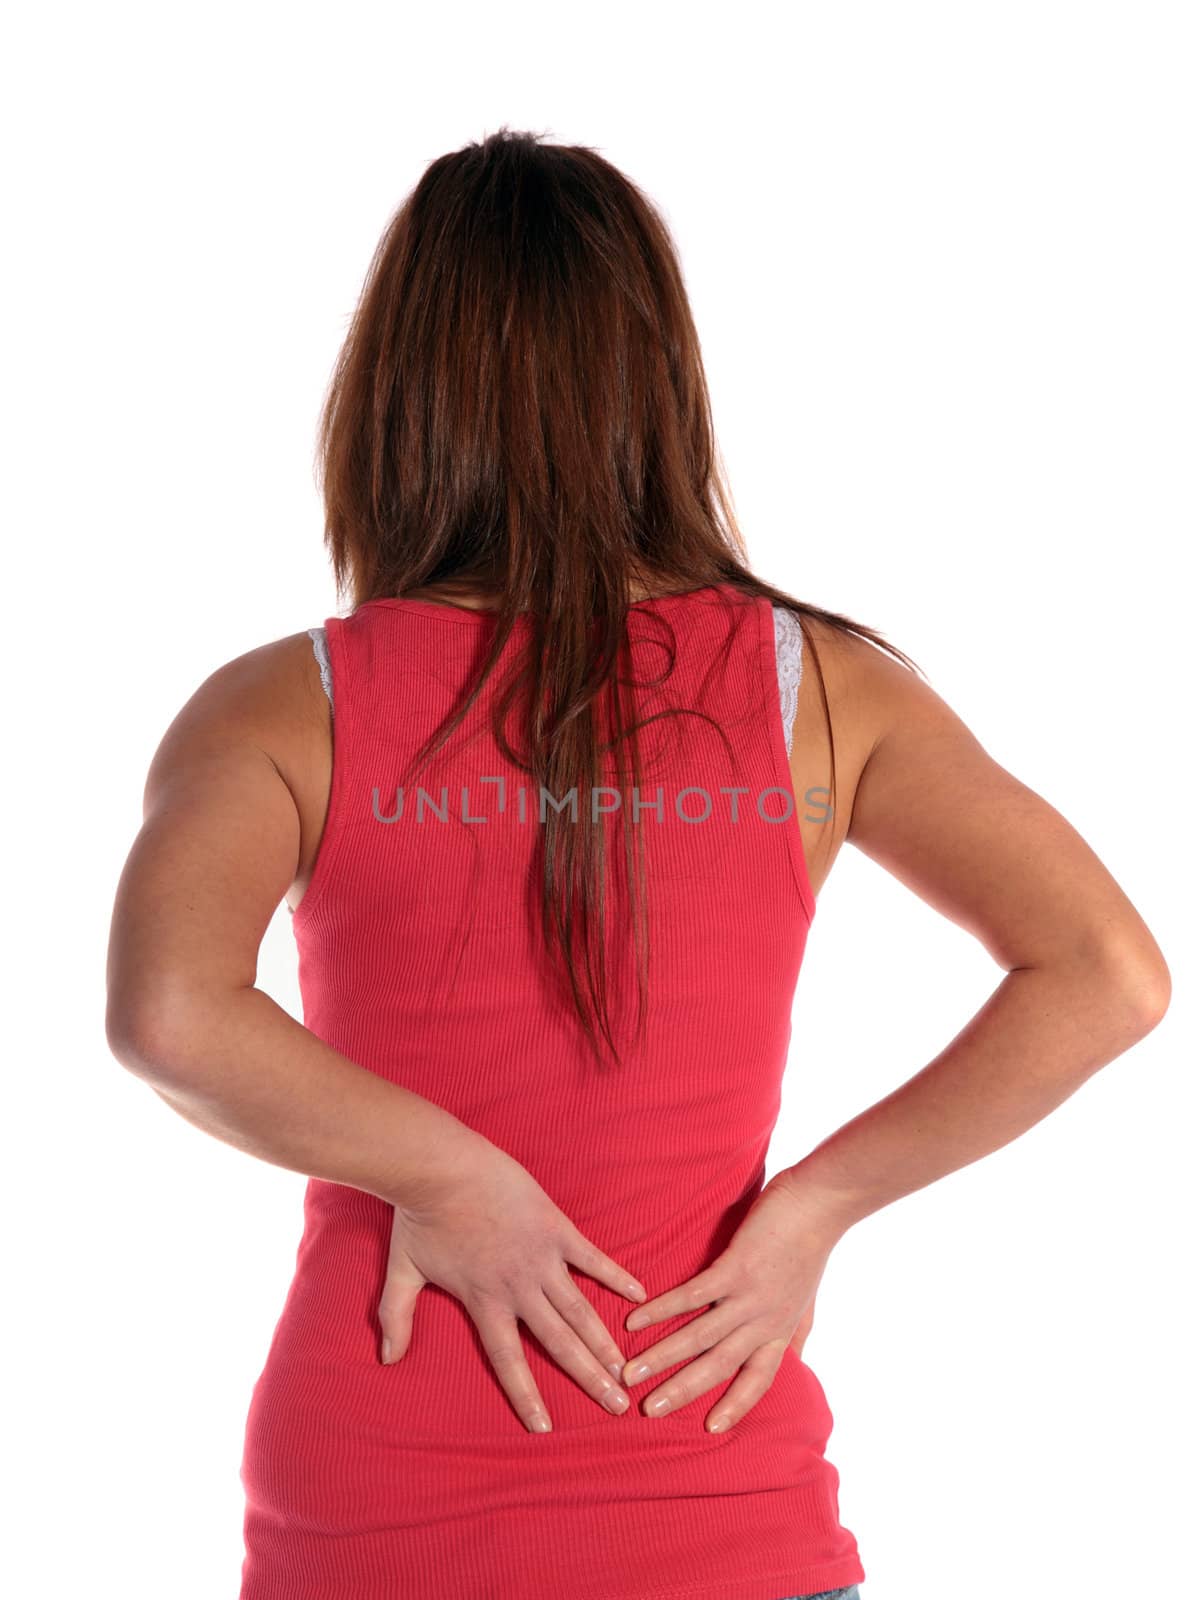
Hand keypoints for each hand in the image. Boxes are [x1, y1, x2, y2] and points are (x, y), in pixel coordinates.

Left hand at [376, 1134, 645, 1432]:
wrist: (442, 1168)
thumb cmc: (420, 1217)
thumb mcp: (402, 1271)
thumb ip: (396, 1317)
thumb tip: (386, 1360)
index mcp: (485, 1301)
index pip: (509, 1360)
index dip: (527, 1394)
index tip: (545, 1427)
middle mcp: (519, 1287)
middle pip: (560, 1342)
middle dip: (589, 1377)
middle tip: (616, 1405)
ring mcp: (542, 1256)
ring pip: (581, 1309)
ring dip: (605, 1341)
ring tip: (628, 1368)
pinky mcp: (556, 1227)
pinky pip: (592, 1258)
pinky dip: (616, 1276)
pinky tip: (639, 1294)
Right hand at [619, 1176, 839, 1431]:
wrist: (820, 1205)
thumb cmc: (811, 1248)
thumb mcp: (809, 1302)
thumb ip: (797, 1334)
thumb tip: (797, 1361)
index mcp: (780, 1332)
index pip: (757, 1381)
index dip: (735, 1406)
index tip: (710, 1430)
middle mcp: (764, 1322)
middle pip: (719, 1367)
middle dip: (681, 1391)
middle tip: (647, 1411)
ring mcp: (749, 1296)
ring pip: (701, 1337)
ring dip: (663, 1357)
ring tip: (631, 1373)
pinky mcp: (735, 1268)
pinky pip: (693, 1296)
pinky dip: (663, 1310)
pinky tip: (636, 1319)